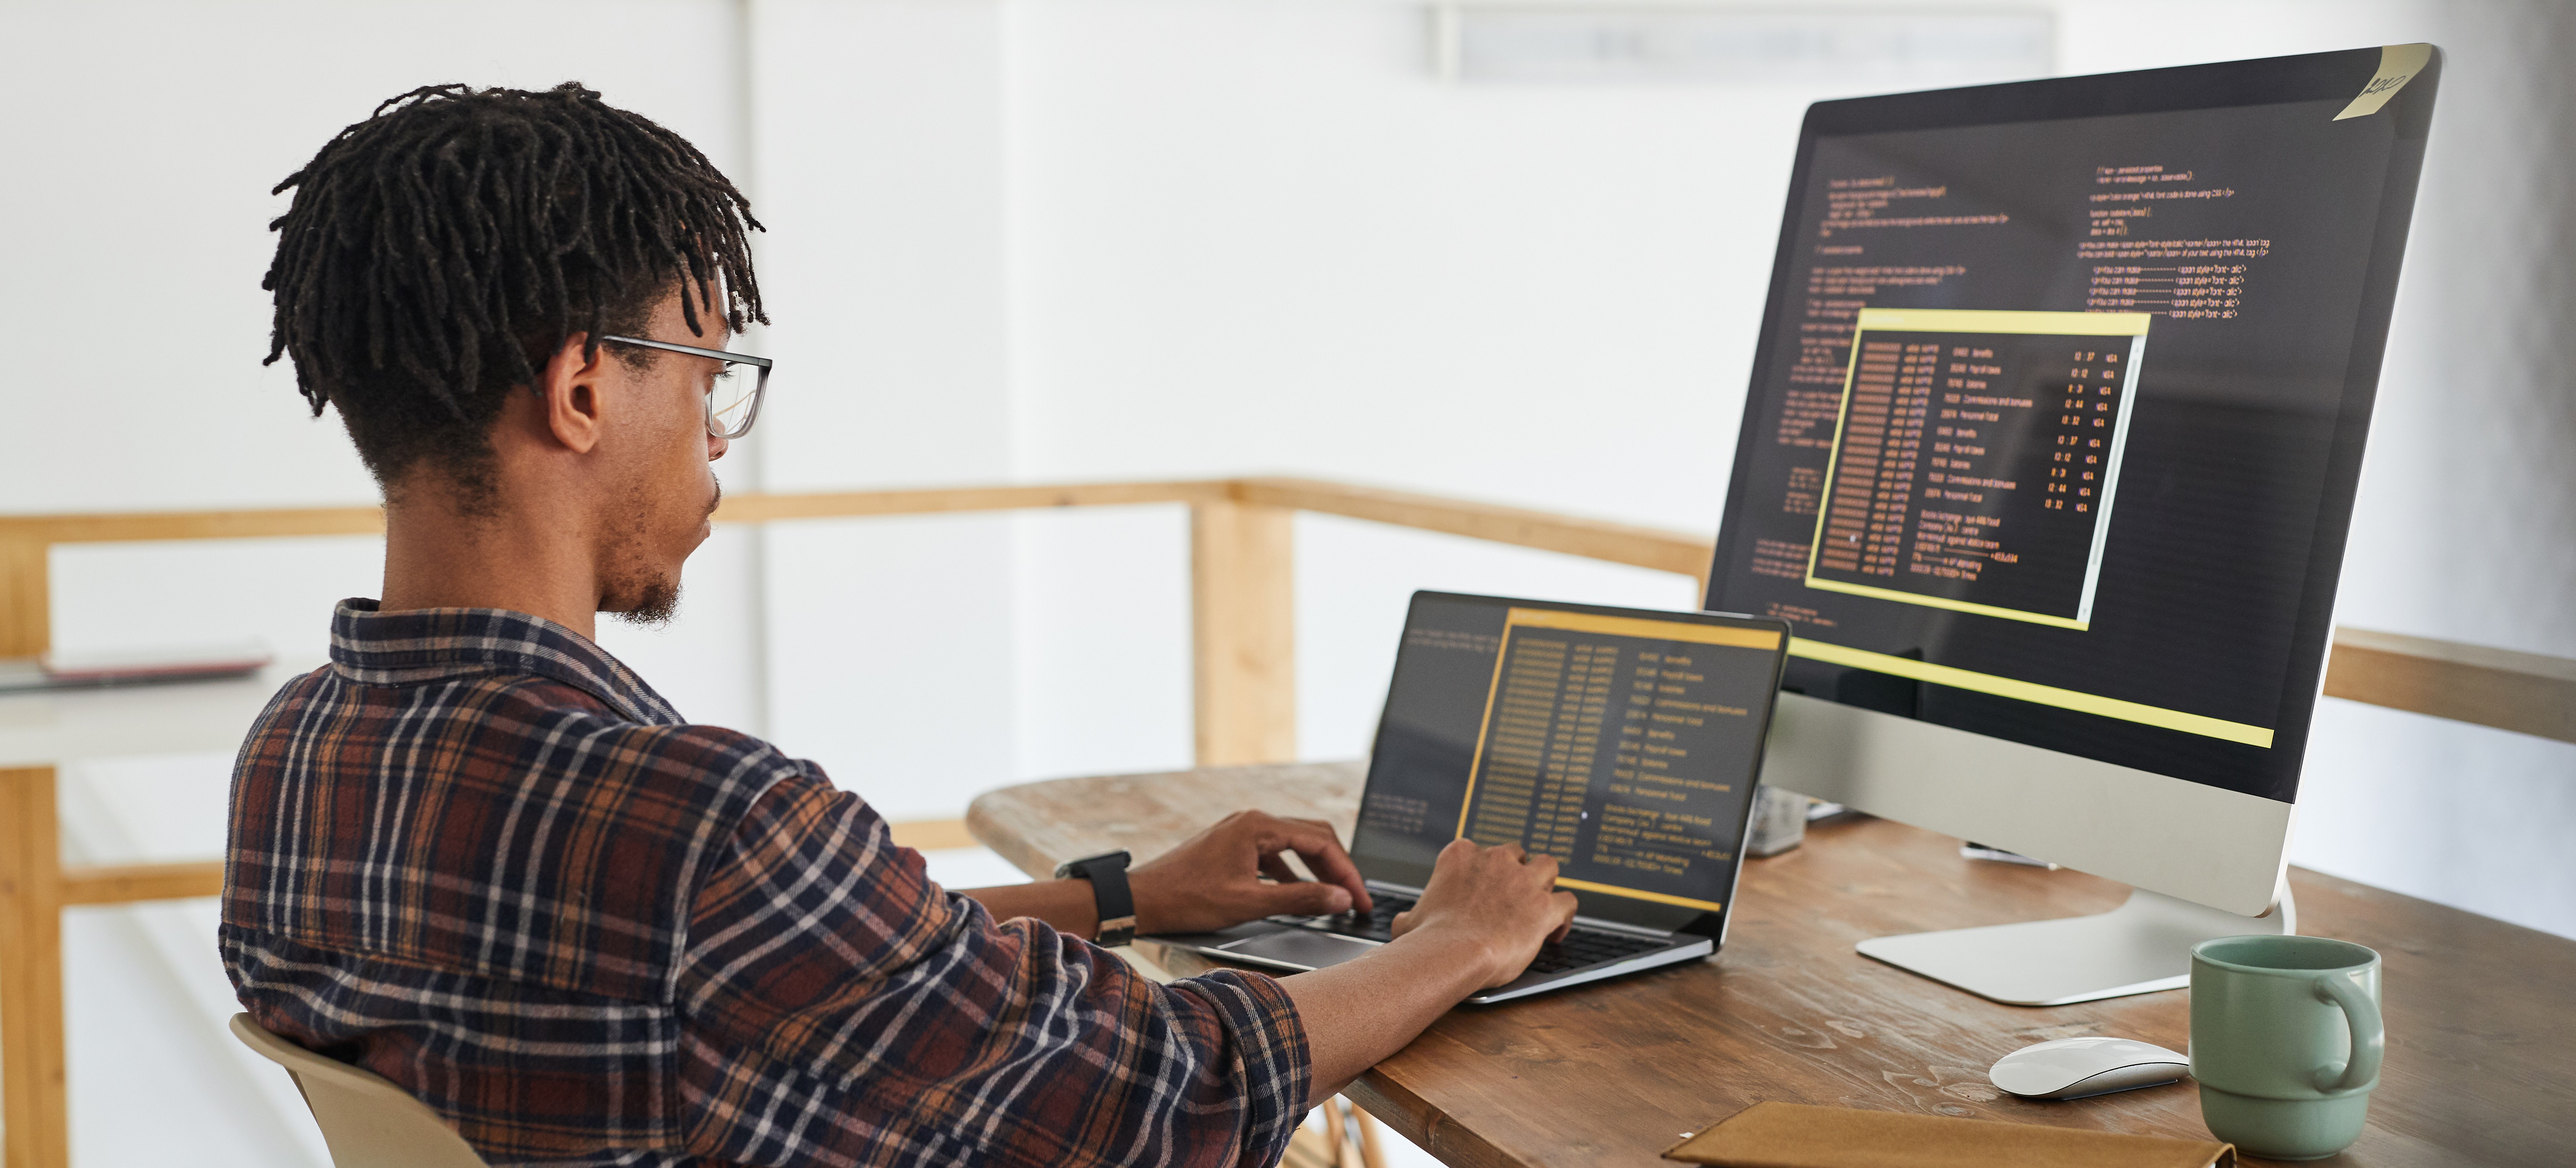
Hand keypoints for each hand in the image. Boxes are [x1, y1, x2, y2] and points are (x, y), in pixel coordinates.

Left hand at [1127, 811, 1374, 934]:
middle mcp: (1252, 821)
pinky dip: (1292, 874)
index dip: (1347, 872)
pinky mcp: (1233, 846)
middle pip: (1312, 837)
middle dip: (1338, 867)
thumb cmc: (1188, 900)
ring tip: (1334, 898)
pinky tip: (1299, 896)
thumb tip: (1341, 898)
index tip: (1361, 899)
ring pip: (1294, 845)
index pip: (1320, 842)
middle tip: (1356, 898)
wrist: (1141, 899)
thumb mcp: (1249, 903)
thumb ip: (1300, 899)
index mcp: (1258, 826)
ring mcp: (1242, 831)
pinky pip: (1274, 855)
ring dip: (1317, 870)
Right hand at [1388, 838, 1578, 986]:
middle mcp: (1495, 860)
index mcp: (1461, 856)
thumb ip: (1411, 916)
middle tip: (1512, 896)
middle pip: (1516, 854)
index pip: (1478, 851)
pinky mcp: (1545, 906)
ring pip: (1548, 866)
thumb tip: (1402, 923)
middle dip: (1516, 871)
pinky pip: (1568, 902)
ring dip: (1546, 882)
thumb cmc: (1428, 939)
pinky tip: (1557, 931)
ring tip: (1541, 901)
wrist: (1452, 953)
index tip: (1484, 889)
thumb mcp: (1409, 922)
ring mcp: (1524, 880)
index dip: (1484, 871)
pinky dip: (1565, 916)